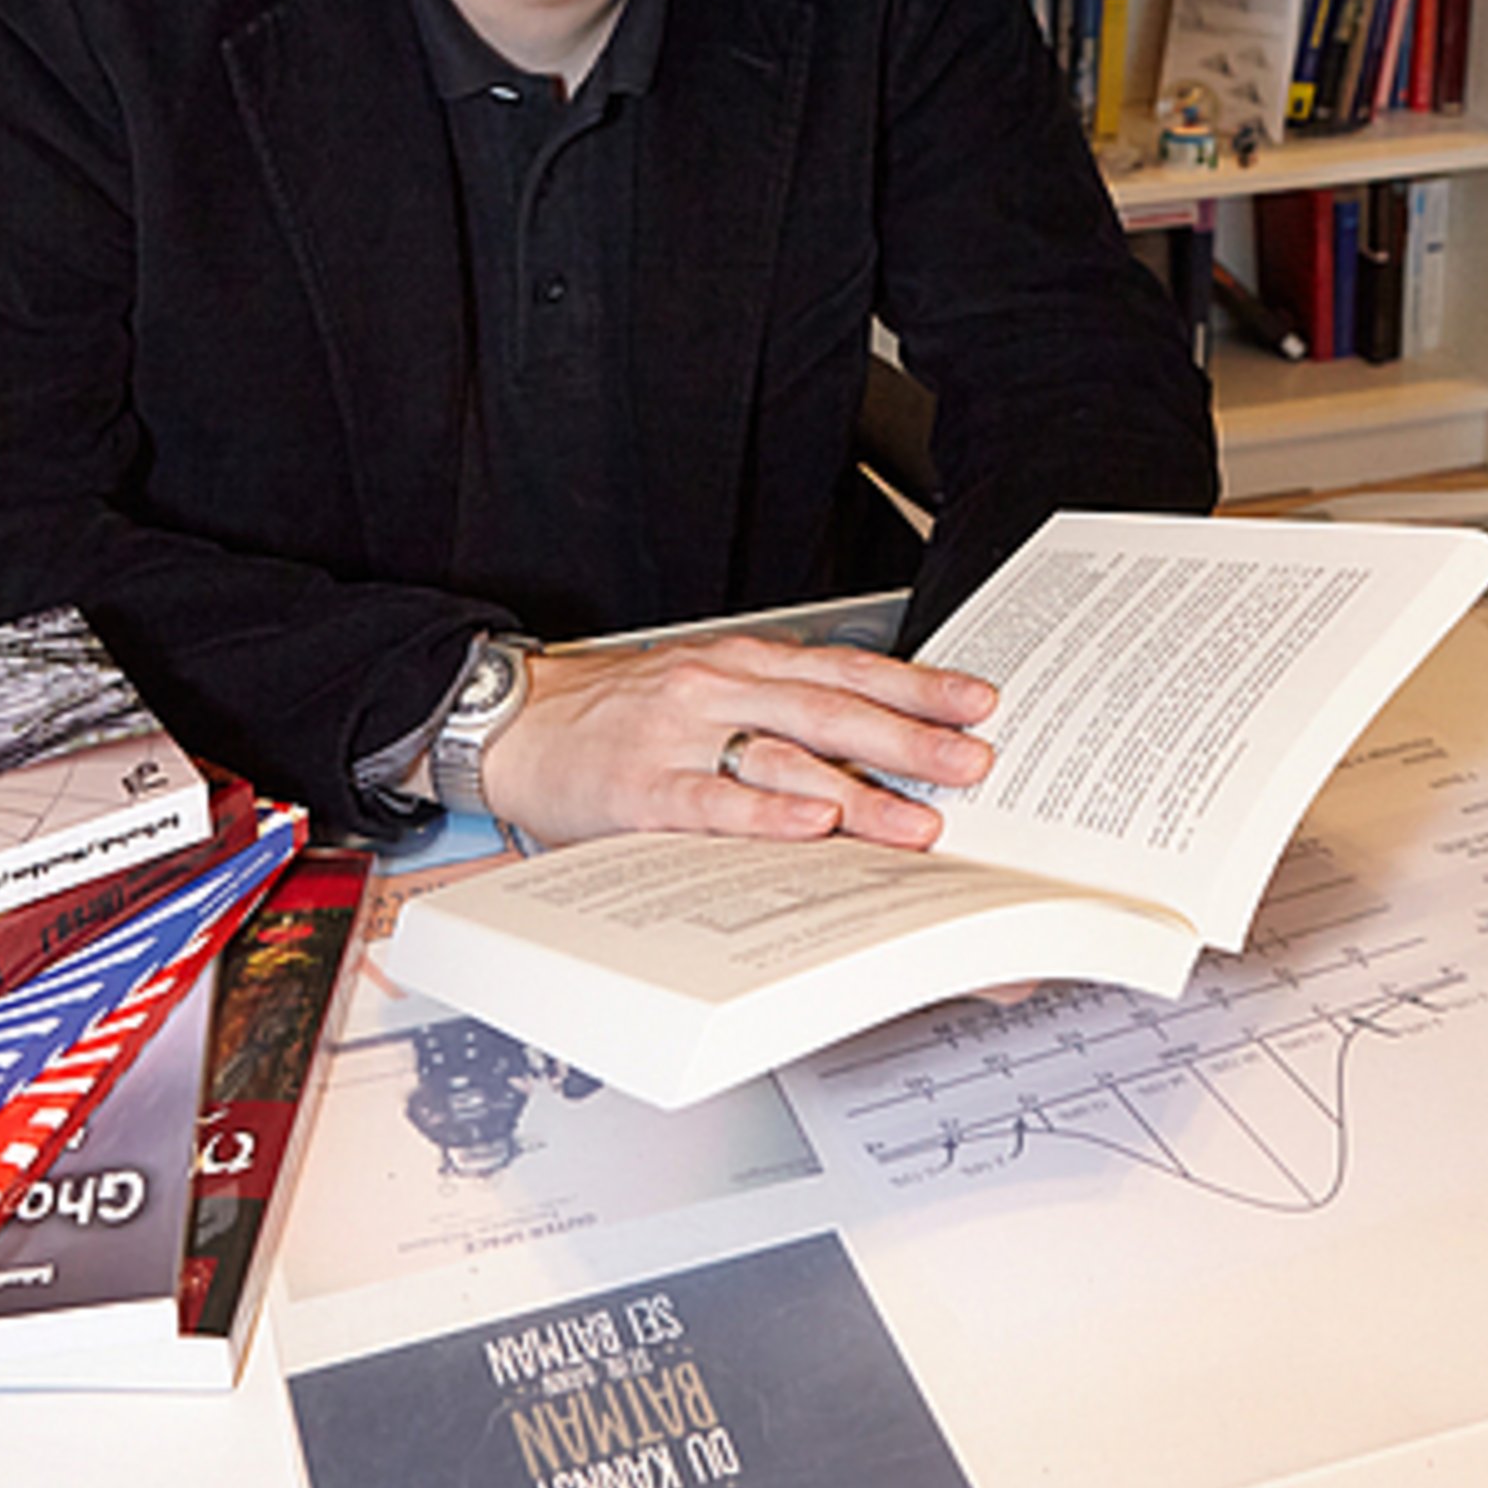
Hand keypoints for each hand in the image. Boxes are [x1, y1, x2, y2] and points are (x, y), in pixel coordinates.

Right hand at [478, 630, 995, 849]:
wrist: (511, 718)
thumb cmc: (612, 711)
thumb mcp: (699, 685)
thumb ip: (771, 706)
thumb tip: (867, 740)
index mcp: (736, 662)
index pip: (842, 668)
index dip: (914, 684)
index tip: (976, 701)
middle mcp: (716, 688)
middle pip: (829, 710)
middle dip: (909, 737)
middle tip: (972, 762)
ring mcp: (679, 735)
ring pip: (784, 758)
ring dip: (859, 791)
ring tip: (918, 820)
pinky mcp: (641, 787)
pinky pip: (713, 802)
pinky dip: (767, 815)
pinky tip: (812, 826)